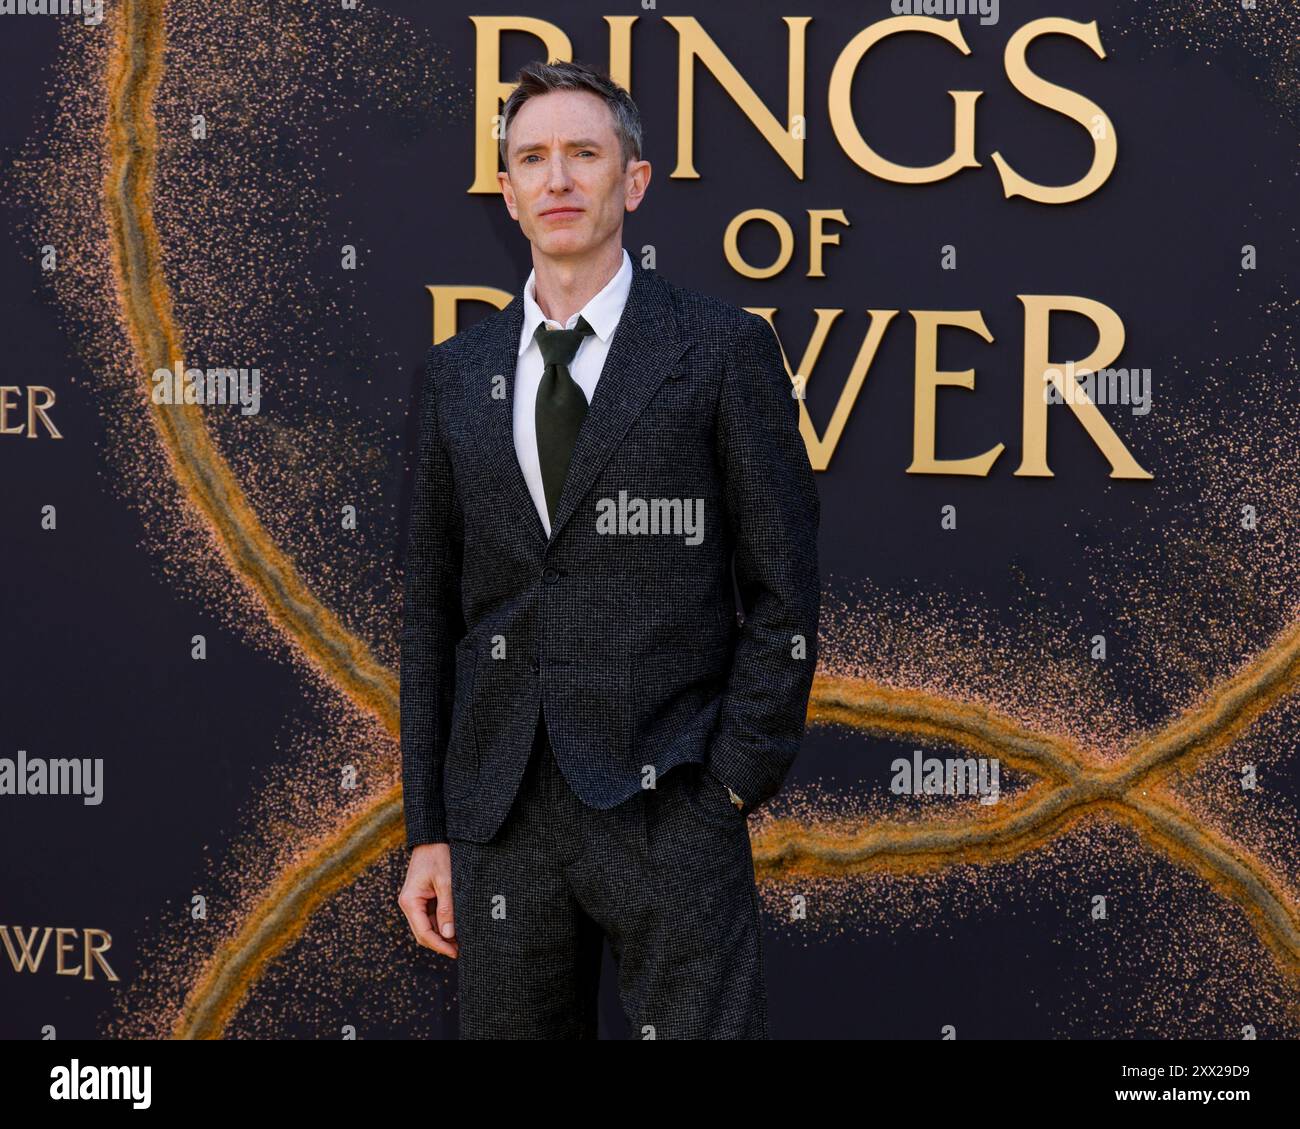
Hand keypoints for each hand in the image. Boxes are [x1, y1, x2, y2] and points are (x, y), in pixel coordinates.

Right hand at [398, 843, 457, 957]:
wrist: (432, 838)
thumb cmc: (438, 856)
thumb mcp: (446, 882)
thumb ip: (447, 908)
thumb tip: (449, 934)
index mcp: (410, 901)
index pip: (423, 933)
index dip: (439, 945)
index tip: (455, 953)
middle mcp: (408, 904)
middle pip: (423, 933)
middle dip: (441, 943)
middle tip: (461, 950)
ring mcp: (414, 902)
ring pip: (426, 926)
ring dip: (442, 934)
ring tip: (461, 940)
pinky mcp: (421, 898)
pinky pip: (429, 917)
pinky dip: (441, 923)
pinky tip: (455, 926)